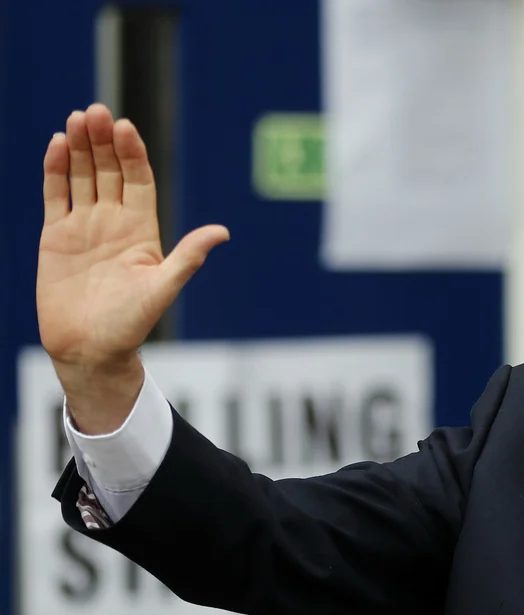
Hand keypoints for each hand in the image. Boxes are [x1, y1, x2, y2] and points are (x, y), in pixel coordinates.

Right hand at [37, 103, 228, 431]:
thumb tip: (222, 232)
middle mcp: (114, 222)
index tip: (126, 127)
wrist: (91, 349)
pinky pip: (56, 195)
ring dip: (80, 147)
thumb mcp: (162, 288)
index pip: (139, 180)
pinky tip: (57, 144)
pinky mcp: (56, 236)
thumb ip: (187, 258)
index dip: (132, 154)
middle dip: (103, 141)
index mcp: (142, 230)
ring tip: (77, 119)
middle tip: (96, 112)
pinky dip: (55, 170)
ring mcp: (84, 226)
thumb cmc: (131, 324)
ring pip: (82, 176)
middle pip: (109, 171)